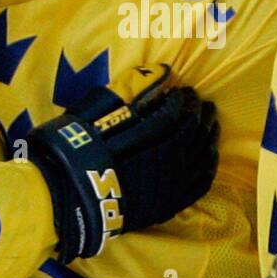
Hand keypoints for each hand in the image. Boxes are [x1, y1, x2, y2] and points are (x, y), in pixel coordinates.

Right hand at [27, 64, 218, 262]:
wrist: (65, 201)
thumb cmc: (75, 152)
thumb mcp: (94, 113)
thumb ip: (129, 90)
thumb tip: (162, 71)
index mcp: (146, 138)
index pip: (176, 114)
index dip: (183, 100)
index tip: (184, 91)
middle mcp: (163, 163)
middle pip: (193, 133)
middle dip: (200, 114)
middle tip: (203, 102)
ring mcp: (167, 187)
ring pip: (201, 157)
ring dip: (209, 136)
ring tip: (211, 122)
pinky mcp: (166, 206)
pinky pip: (199, 185)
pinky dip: (208, 167)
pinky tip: (210, 156)